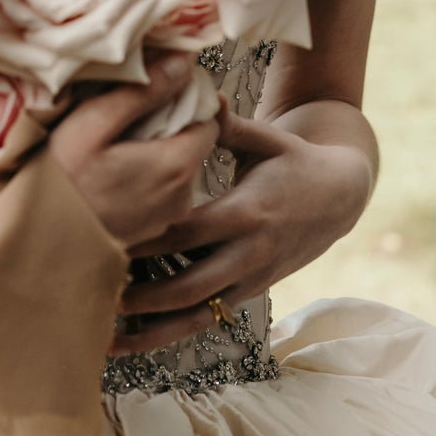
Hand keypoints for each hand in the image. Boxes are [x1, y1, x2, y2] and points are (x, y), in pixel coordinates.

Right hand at [49, 55, 219, 247]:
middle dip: (169, 122)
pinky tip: (114, 169)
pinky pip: (162, 189)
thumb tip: (184, 61)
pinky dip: (147, 173)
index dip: (187, 99)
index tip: (155, 89)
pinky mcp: (151, 230)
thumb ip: (144, 91)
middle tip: (127, 115)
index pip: (209, 119)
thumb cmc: (60, 178)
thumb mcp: (95, 122)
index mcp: (177, 166)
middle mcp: (182, 196)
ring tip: (116, 143)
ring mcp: (167, 218)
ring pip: (178, 166)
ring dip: (157, 148)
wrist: (35, 239)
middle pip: (193, 142)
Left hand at [111, 100, 372, 353]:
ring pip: (197, 315)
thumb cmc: (293, 159)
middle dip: (142, 293)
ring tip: (106, 335)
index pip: (188, 233)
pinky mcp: (250, 292)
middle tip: (95, 290)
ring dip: (152, 328)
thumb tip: (201, 96)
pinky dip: (172, 332)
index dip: (147, 240)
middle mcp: (248, 253)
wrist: (340, 196)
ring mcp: (251, 279)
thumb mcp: (266, 138)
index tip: (107, 239)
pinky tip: (137, 340)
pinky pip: (208, 319)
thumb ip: (227, 124)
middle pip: (188, 284)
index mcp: (246, 212)